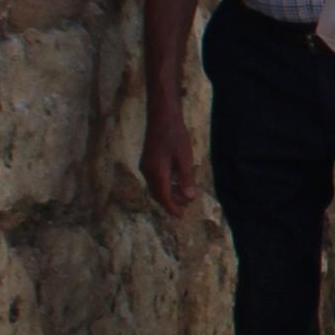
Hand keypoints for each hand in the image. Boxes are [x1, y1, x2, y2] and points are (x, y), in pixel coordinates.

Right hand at [141, 98, 198, 218]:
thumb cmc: (175, 136)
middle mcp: (147, 171)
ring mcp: (145, 166)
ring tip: (183, 196)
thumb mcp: (185, 158)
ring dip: (168, 194)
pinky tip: (177, 182)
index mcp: (156, 172)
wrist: (162, 117)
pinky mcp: (147, 161)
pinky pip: (155, 179)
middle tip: (185, 208)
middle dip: (170, 203)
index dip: (172, 208)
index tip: (181, 217)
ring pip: (156, 187)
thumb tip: (189, 197)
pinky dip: (165, 185)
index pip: (164, 197)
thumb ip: (186, 178)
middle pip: (158, 194)